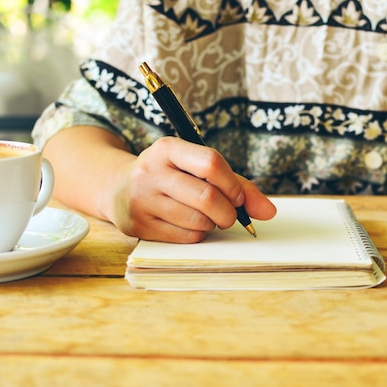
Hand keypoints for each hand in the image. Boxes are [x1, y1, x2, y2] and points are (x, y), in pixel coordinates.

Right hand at [110, 137, 276, 242]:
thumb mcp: (196, 168)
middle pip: (207, 197)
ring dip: (213, 224)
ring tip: (207, 217)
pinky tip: (190, 225)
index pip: (210, 162)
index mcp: (167, 149)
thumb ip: (236, 184)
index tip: (238, 197)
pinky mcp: (138, 225)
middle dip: (228, 212)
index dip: (233, 185)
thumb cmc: (171, 177)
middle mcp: (150, 171)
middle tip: (229, 215)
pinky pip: (185, 237)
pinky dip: (198, 235)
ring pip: (198, 221)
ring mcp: (141, 199)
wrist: (118, 188)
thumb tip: (268, 211)